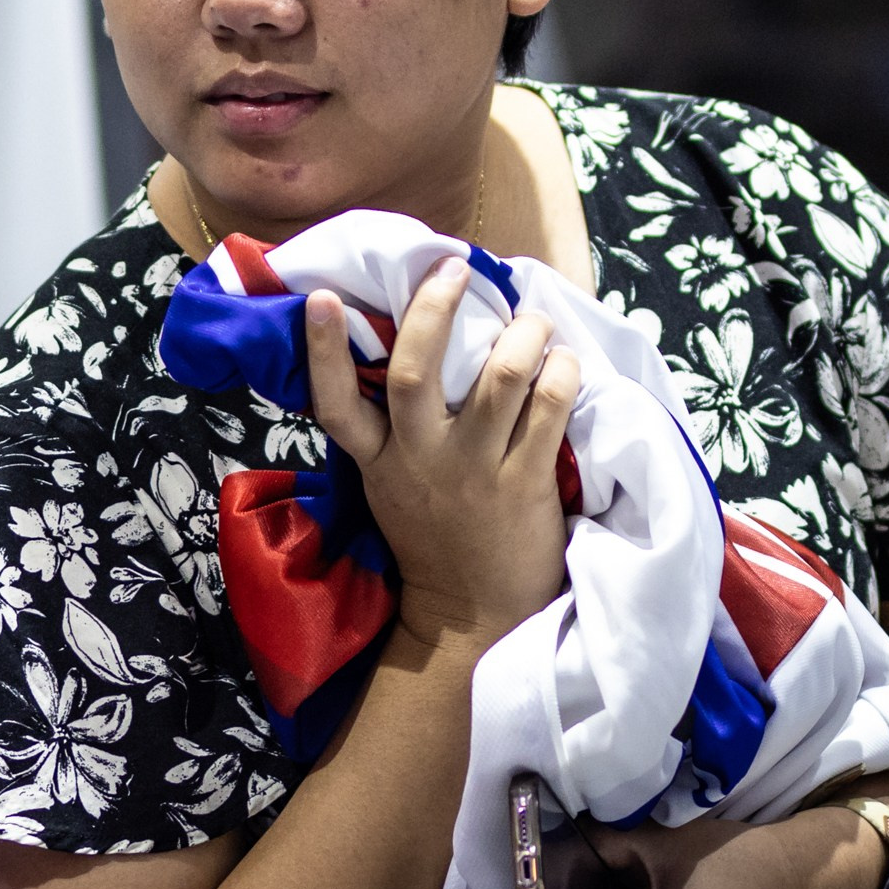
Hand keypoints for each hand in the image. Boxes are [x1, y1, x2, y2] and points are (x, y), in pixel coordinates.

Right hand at [303, 264, 578, 643]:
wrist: (474, 618)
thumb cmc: (435, 538)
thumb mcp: (391, 486)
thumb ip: (393, 432)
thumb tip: (415, 352)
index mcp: (379, 462)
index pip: (336, 403)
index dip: (324, 350)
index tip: (321, 298)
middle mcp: (421, 461)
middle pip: (416, 373)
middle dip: (435, 310)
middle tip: (453, 270)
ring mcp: (475, 472)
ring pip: (499, 379)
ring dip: (523, 334)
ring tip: (534, 319)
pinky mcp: (525, 484)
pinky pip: (550, 410)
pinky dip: (563, 373)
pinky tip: (566, 362)